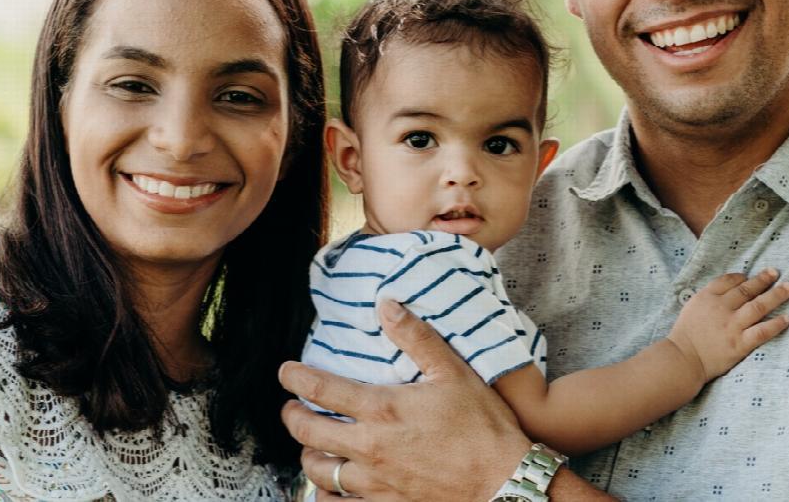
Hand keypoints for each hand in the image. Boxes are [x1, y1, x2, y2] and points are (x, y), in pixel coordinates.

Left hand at [279, 299, 530, 500]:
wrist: (504, 484)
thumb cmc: (482, 427)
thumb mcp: (453, 372)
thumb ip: (416, 337)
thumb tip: (386, 304)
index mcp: (383, 409)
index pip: (321, 390)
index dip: (295, 378)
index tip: (285, 372)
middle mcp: (370, 447)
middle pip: (307, 433)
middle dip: (292, 417)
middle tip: (291, 408)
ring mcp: (374, 482)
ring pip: (318, 472)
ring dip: (308, 455)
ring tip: (312, 445)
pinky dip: (327, 494)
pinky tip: (330, 487)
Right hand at [667, 268, 788, 384]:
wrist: (683, 359)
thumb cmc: (685, 335)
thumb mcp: (691, 307)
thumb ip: (709, 297)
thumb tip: (729, 290)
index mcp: (706, 297)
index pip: (728, 281)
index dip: (741, 277)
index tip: (750, 277)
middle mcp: (721, 308)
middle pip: (746, 290)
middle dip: (763, 280)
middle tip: (776, 273)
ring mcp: (732, 326)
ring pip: (758, 306)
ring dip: (775, 296)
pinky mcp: (739, 344)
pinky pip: (761, 331)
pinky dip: (775, 324)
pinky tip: (787, 318)